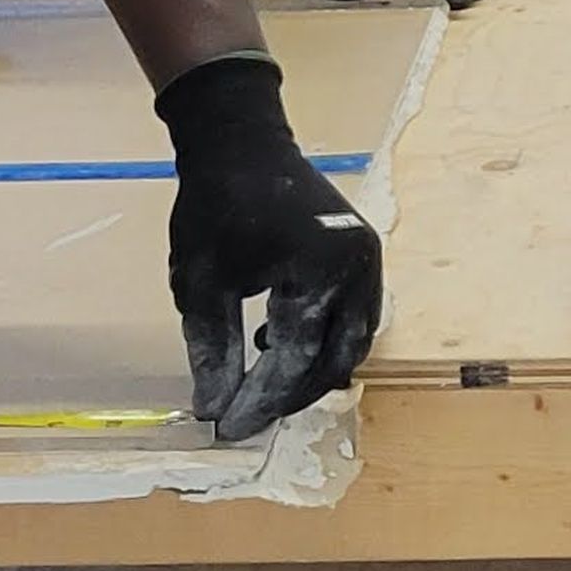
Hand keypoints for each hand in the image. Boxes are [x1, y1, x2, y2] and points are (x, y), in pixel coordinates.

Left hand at [154, 55, 381, 442]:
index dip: (260, 401)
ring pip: (352, 345)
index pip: (293, 359)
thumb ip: (212, 348)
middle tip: (246, 417)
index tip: (226, 428)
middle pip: (332, 361)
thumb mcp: (201, 281)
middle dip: (288, 397)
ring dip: (310, 373)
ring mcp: (369, 263)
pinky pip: (356, 320)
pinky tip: (279, 342)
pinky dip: (324, 343)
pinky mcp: (366, 258)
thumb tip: (213, 410)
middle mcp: (357, 269)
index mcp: (315, 269)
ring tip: (262, 384)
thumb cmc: (215, 205)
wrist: (242, 141)